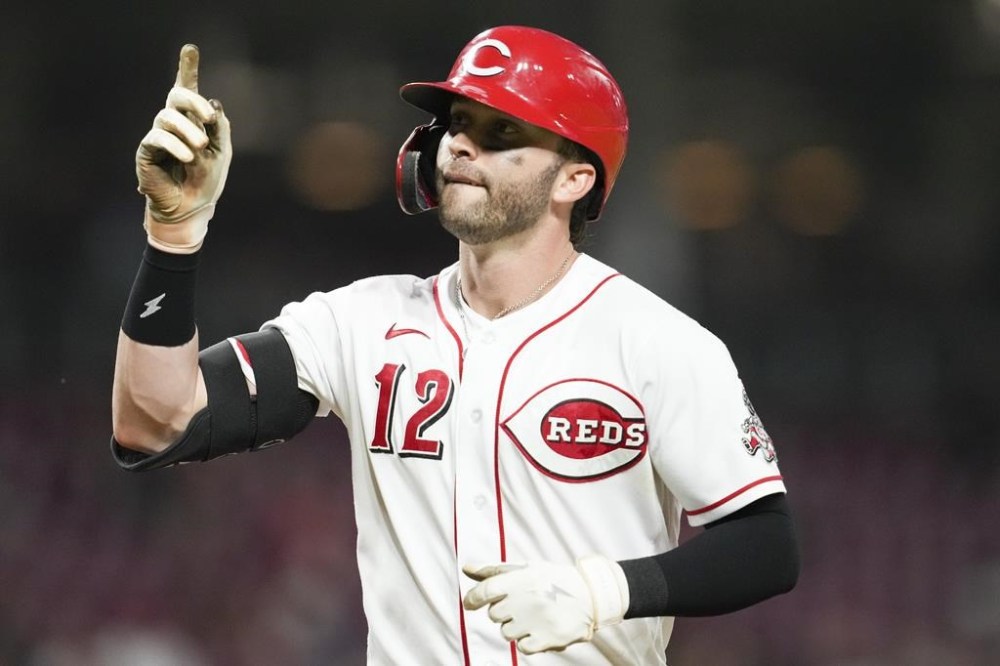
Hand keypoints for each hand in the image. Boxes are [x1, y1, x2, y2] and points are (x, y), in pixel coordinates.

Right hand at [136, 44, 231, 252]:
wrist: (192, 209)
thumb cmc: (206, 181)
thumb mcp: (222, 153)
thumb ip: (220, 128)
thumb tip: (213, 102)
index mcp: (193, 121)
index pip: (187, 90)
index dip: (187, 68)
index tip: (190, 48)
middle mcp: (173, 124)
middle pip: (176, 95)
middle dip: (192, 100)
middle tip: (209, 117)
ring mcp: (158, 136)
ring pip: (168, 117)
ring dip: (188, 130)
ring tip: (201, 147)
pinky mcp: (147, 152)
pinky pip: (157, 138)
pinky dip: (175, 145)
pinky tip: (188, 156)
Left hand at [462, 555, 628, 653]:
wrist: (592, 596)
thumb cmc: (554, 580)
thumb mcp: (527, 568)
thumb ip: (494, 570)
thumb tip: (466, 568)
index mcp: (524, 577)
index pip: (486, 590)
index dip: (473, 598)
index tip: (471, 602)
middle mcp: (529, 598)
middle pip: (494, 614)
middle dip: (503, 611)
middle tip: (522, 604)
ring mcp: (538, 620)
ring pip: (506, 632)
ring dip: (515, 626)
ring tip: (533, 616)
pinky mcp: (548, 639)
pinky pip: (522, 646)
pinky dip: (527, 640)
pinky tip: (539, 628)